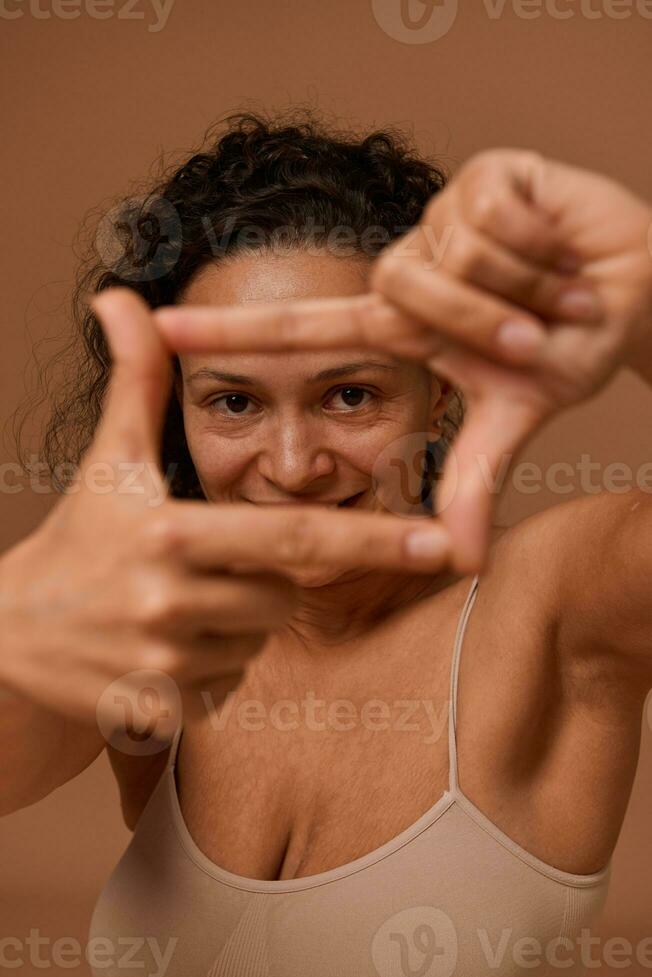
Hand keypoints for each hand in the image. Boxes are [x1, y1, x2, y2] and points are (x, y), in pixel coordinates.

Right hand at [0, 289, 449, 736]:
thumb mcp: (109, 458)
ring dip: (236, 621)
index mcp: (171, 532)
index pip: (294, 537)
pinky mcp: (159, 707)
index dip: (372, 539)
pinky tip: (163, 645)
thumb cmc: (78, 535)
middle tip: (205, 563)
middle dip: (265, 579)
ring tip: (173, 603)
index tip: (440, 542)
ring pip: (258, 639)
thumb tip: (119, 296)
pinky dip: (213, 665)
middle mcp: (170, 601)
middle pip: (285, 593)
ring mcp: (164, 662)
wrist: (11, 631)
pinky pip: (230, 683)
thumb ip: (134, 378)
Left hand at [155, 150, 651, 570]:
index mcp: (402, 324)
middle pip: (405, 292)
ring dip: (522, 286)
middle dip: (488, 324)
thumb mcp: (516, 414)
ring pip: (452, 253)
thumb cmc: (570, 343)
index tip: (159, 330)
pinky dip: (542, 242)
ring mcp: (441, 218)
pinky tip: (558, 242)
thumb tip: (456, 562)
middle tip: (536, 332)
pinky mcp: (484, 173)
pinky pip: (493, 214)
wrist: (636, 286)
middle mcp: (409, 269)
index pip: (304, 328)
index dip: (233, 331)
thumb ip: (473, 478)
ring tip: (553, 287)